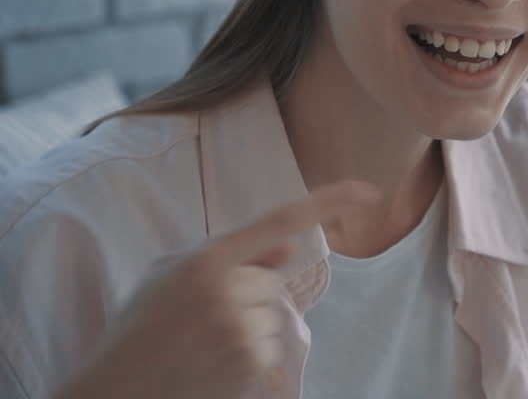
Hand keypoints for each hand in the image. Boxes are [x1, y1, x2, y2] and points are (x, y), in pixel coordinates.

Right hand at [56, 181, 380, 398]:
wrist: (116, 386)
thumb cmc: (143, 324)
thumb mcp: (174, 275)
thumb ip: (234, 257)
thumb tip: (291, 248)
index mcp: (207, 258)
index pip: (282, 219)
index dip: (330, 202)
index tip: (369, 191)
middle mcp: (227, 289)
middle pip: (270, 282)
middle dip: (245, 297)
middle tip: (199, 318)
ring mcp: (239, 328)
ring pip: (272, 316)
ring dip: (247, 328)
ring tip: (201, 342)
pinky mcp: (247, 363)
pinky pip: (270, 348)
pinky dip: (249, 356)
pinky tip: (211, 362)